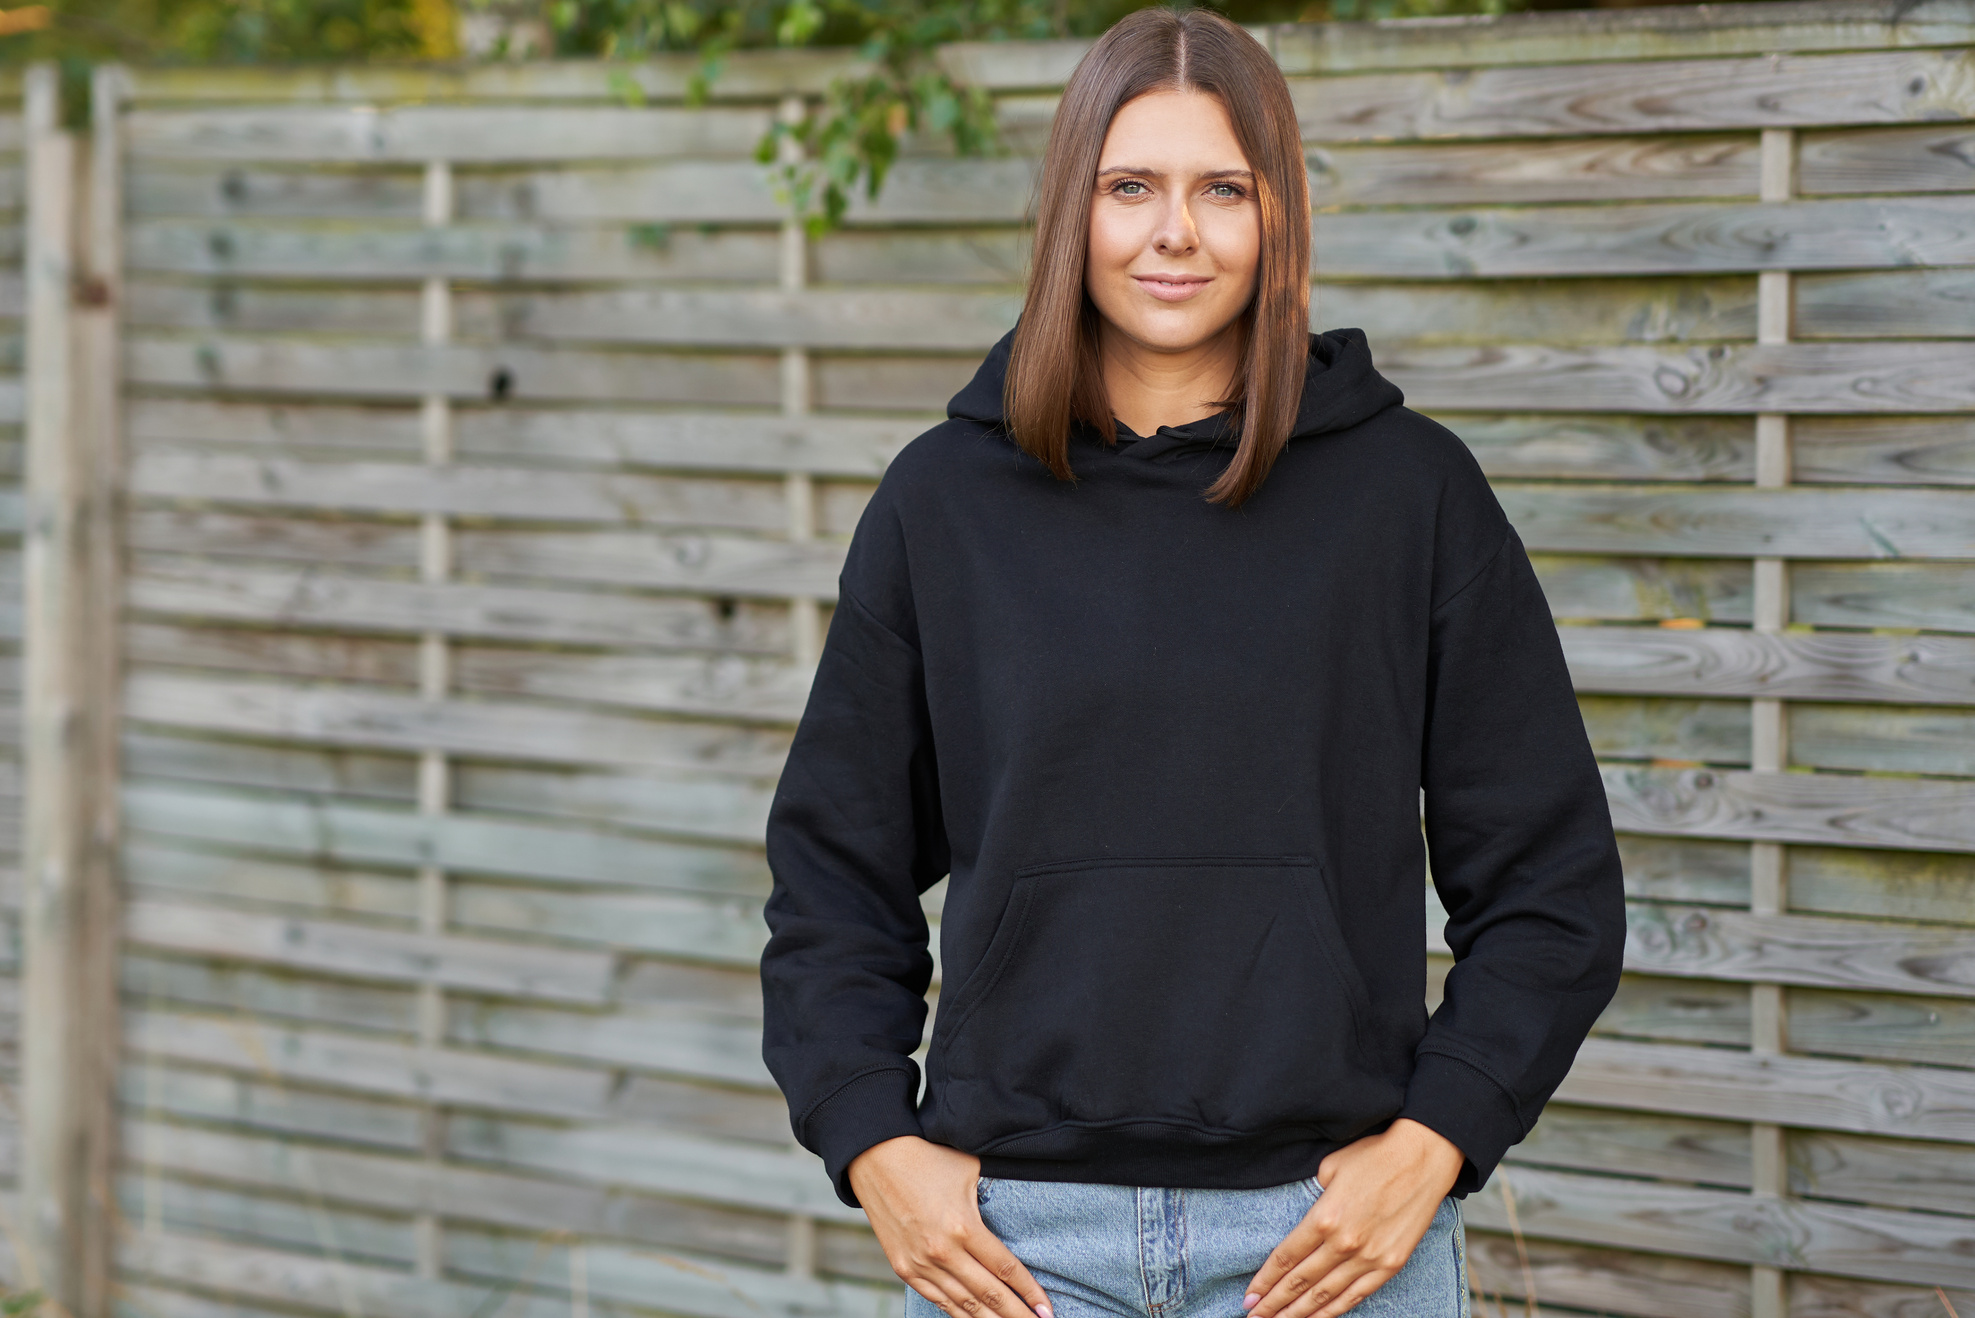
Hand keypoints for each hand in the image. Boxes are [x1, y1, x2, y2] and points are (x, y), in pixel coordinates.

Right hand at [849, 1135, 1053, 1317]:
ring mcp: (920, 1264)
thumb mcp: (970, 1170)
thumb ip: (993, 1198)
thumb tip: (1018, 1211)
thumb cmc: (927, 1158)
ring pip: (964, 1304)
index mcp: (964, 1227)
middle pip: (990, 1295)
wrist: (875, 1158)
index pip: (1006, 1269)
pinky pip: (938, 1300)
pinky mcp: (904, 1268)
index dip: (1029, 1292)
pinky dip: (960, 1314)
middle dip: (1017, 1315)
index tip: (1046, 1309)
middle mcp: (943, 1252)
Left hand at [1242, 1119, 1464, 1317]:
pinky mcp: (1390, 1265)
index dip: (1264, 1281)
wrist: (1422, 1159)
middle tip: (1254, 1316)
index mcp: (1323, 1219)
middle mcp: (1343, 1244)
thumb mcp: (1329, 1169)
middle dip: (1274, 1303)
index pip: (1285, 1259)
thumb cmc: (1373, 1157)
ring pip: (1326, 1296)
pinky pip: (1356, 1296)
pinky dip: (1335, 1311)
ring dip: (1300, 1314)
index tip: (1249, 1296)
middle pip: (1300, 1282)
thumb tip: (1303, 1217)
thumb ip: (1312, 1198)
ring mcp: (1369, 1258)